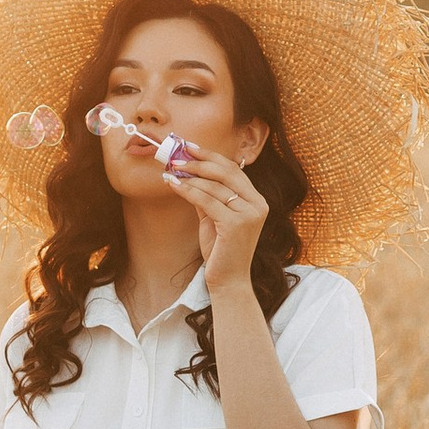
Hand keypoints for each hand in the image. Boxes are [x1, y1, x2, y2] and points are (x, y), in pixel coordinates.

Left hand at [162, 143, 267, 289]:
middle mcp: (257, 204)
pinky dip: (188, 190)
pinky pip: (207, 201)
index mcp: (256, 200)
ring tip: (171, 171)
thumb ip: (208, 196)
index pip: (233, 169)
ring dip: (189, 176)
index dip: (210, 156)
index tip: (190, 147)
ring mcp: (249, 214)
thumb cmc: (222, 250)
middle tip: (177, 156)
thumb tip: (188, 173)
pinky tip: (173, 185)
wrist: (228, 281)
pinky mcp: (236, 224)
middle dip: (199, 162)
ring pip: (214, 186)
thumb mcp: (214, 217)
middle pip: (226, 172)